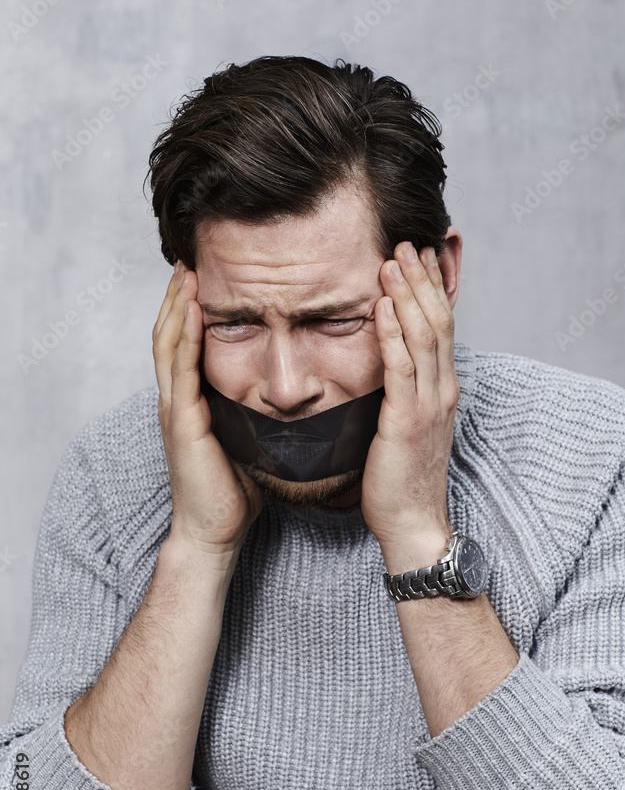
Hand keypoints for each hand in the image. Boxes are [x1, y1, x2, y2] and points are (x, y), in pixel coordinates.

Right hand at [152, 261, 263, 556]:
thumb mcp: (249, 440)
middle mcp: (178, 399)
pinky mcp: (183, 421)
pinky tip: (193, 312)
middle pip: (172, 333)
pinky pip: (181, 370)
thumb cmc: (234, 491)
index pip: (187, 343)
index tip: (206, 277)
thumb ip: (257, 414)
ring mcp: (177, 408)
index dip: (192, 309)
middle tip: (191, 259)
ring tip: (187, 272)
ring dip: (177, 305)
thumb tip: (289, 397)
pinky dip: (185, 337)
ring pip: (169, 344)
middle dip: (179, 296)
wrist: (215, 529)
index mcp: (193, 401)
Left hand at [360, 242, 458, 571]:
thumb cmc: (402, 476)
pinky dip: (393, 333)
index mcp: (442, 389)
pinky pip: (401, 368)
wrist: (412, 521)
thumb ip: (402, 390)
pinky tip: (383, 306)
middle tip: (406, 241)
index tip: (416, 256)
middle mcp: (442, 390)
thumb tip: (384, 362)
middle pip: (437, 321)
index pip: (441, 326)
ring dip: (408, 295)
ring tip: (392, 260)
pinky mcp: (407, 420)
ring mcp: (429, 404)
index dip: (430, 288)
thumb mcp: (406, 423)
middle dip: (421, 279)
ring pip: (423, 336)